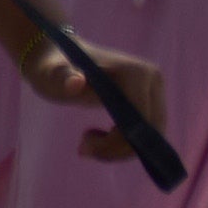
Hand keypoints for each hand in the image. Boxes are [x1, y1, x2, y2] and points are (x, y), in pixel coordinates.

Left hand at [31, 29, 175, 166]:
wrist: (58, 59)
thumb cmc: (54, 68)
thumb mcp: (53, 76)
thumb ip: (63, 78)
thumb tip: (76, 83)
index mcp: (138, 73)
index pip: (141, 121)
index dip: (117, 141)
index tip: (84, 143)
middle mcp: (153, 80)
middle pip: (150, 131)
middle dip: (118, 148)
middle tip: (84, 148)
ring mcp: (153, 90)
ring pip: (149, 136)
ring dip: (119, 148)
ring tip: (87, 141)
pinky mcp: (149, 100)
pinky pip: (144, 132)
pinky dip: (123, 143)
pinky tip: (98, 136)